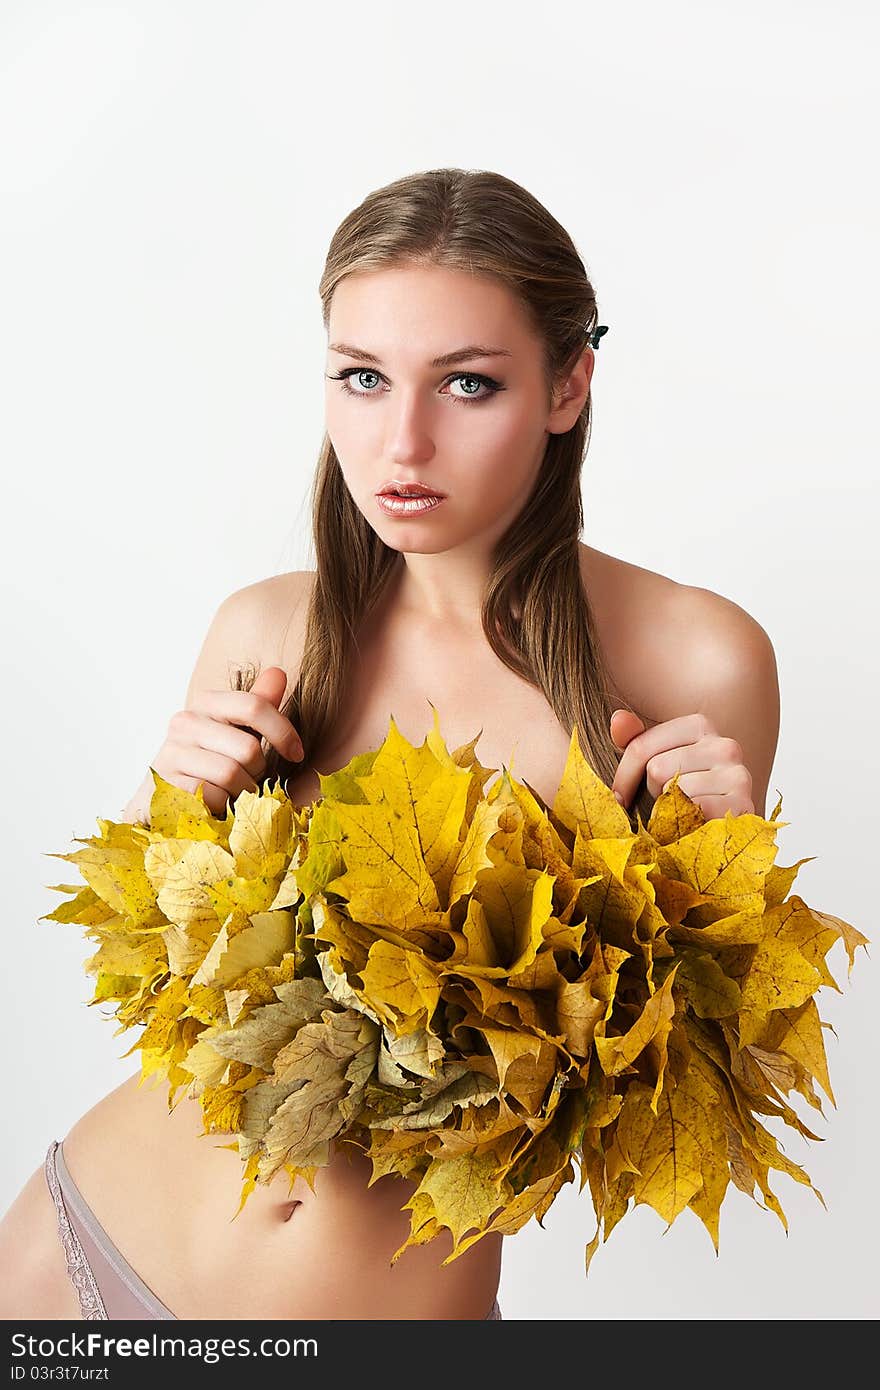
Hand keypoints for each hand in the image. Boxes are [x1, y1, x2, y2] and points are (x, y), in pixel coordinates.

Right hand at [146, 666, 302, 817]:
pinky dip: (223, 804)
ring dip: (242, 790)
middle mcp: (185, 722)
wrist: (169, 794)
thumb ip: (258, 704)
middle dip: (258, 770)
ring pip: (231, 774)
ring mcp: (172, 753)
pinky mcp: (167, 784)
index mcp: (206, 702)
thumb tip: (278, 673)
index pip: (253, 706)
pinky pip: (212, 796)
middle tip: (250, 776)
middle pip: (248, 748)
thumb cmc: (212, 759)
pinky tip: (216, 802)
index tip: (296, 753)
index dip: (283, 731)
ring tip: (234, 790)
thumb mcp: (237, 730)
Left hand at [609, 709, 753, 819]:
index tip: (620, 795)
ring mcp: (738, 774)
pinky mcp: (743, 805)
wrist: (718, 829)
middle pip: (657, 768)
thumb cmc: (679, 792)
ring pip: (675, 791)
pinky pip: (695, 810)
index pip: (641, 746)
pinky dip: (685, 824)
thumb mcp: (653, 763)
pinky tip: (691, 826)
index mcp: (700, 726)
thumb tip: (618, 719)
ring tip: (679, 813)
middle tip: (663, 803)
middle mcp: (724, 745)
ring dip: (668, 810)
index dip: (624, 776)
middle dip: (651, 793)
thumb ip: (633, 741)